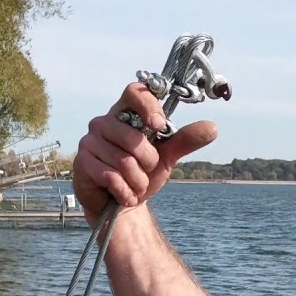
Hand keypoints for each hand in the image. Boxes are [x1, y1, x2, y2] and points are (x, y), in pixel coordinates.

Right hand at [73, 82, 217, 224]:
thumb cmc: (143, 172)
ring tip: (135, 185)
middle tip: (146, 170)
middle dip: (148, 161)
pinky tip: (124, 195)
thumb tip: (212, 128)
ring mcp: (90, 142)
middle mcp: (104, 122)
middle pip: (132, 137)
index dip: (148, 105)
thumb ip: (185, 140)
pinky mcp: (82, 163)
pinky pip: (111, 176)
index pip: (134, 92)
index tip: (159, 124)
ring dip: (137, 180)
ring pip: (123, 161)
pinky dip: (125, 191)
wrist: (124, 202)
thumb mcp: (167, 156)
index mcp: (125, 113)